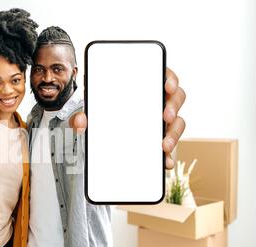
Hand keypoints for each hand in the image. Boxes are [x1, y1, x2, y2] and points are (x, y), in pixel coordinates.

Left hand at [68, 67, 185, 169]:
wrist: (99, 136)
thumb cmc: (99, 116)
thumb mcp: (88, 115)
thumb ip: (81, 117)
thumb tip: (79, 123)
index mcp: (142, 87)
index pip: (163, 76)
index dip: (170, 79)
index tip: (168, 86)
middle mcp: (156, 102)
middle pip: (176, 99)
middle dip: (173, 107)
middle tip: (165, 117)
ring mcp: (160, 121)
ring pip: (177, 123)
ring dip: (174, 133)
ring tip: (164, 144)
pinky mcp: (159, 139)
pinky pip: (169, 146)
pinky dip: (169, 156)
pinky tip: (165, 162)